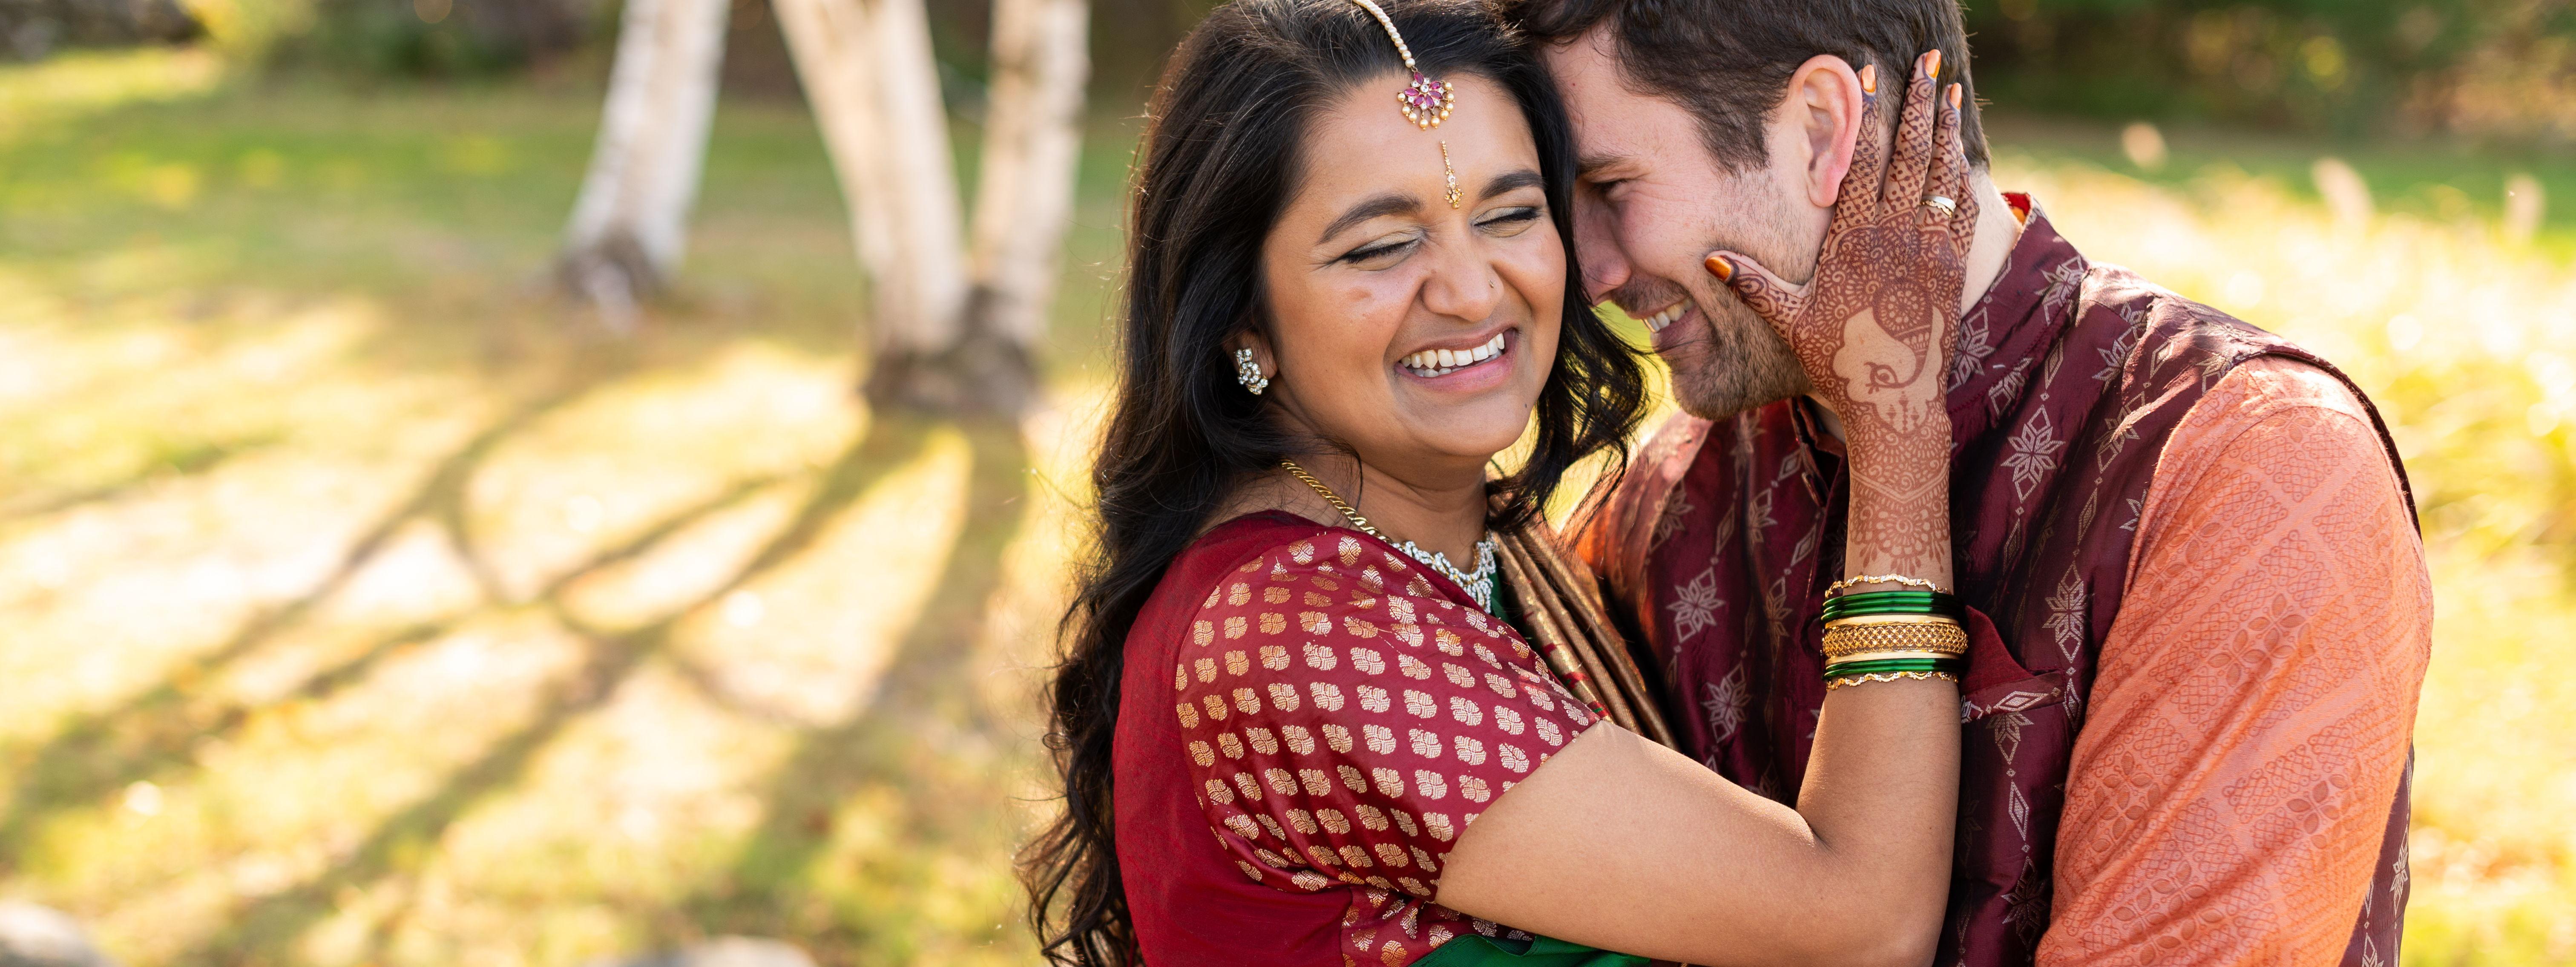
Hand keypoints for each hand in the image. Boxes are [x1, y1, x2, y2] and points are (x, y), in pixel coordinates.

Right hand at [1705, 50, 1975, 581]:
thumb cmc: (1835, 360)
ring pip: (1940, 174)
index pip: (1861, 164)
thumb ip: (1753, 284)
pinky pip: (1962, 210)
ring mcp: (1929, 251)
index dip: (1867, 117)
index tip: (1870, 79)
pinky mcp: (1952, 268)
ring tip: (1950, 90)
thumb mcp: (1787, 321)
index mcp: (1852, 242)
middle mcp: (1895, 238)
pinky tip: (1964, 152)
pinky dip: (1964, 176)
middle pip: (1908, 155)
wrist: (1894, 400)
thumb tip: (1713, 257)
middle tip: (1926, 64)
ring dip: (1946, 129)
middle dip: (1918, 104)